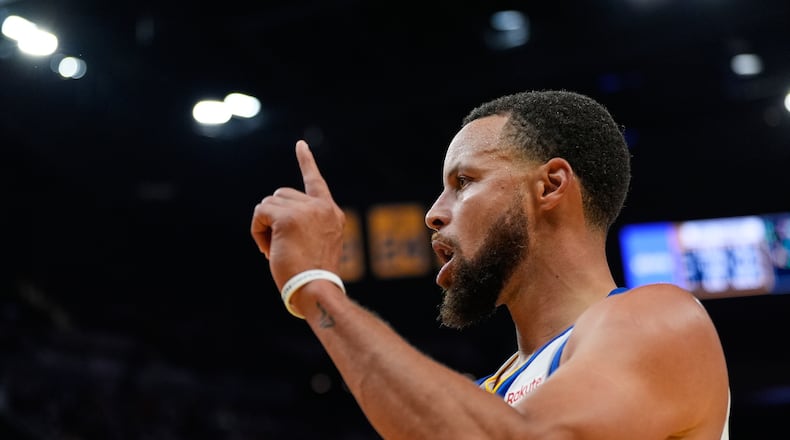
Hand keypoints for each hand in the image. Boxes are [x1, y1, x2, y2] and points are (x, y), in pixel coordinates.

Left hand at [250, 140, 345, 290]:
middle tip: (275, 246)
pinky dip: (257, 230)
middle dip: (273, 217)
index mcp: (332, 214)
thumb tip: (270, 214)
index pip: (315, 181)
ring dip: (264, 226)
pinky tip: (266, 250)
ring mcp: (307, 211)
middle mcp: (323, 208)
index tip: (300, 144)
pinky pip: (260, 213)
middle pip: (282, 195)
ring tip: (272, 251)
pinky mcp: (289, 218)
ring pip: (269, 203)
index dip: (306, 162)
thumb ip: (301, 224)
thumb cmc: (311, 277)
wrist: (316, 289)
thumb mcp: (314, 245)